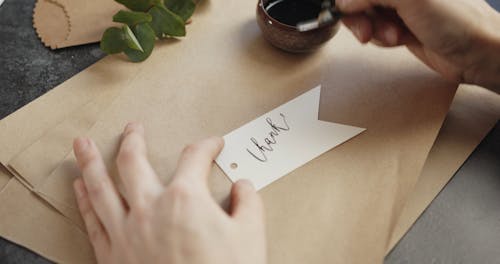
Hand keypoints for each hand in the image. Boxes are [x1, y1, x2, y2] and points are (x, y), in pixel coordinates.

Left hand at [72, 122, 265, 263]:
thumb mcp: (250, 235)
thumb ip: (248, 203)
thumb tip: (244, 187)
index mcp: (185, 199)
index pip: (195, 158)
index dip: (207, 146)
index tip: (213, 144)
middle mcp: (150, 209)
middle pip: (133, 162)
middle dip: (133, 140)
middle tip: (132, 127)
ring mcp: (126, 232)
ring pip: (101, 187)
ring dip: (90, 161)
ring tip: (81, 144)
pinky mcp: (113, 255)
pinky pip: (92, 220)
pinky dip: (83, 201)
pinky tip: (78, 187)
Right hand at [337, 0, 499, 89]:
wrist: (478, 54)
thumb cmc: (458, 21)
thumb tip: (344, 2)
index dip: (351, 0)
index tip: (349, 11)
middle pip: (361, 0)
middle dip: (361, 17)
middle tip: (367, 31)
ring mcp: (403, 7)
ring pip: (367, 17)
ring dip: (375, 30)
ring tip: (393, 36)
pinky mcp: (403, 26)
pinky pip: (377, 31)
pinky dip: (383, 39)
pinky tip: (400, 40)